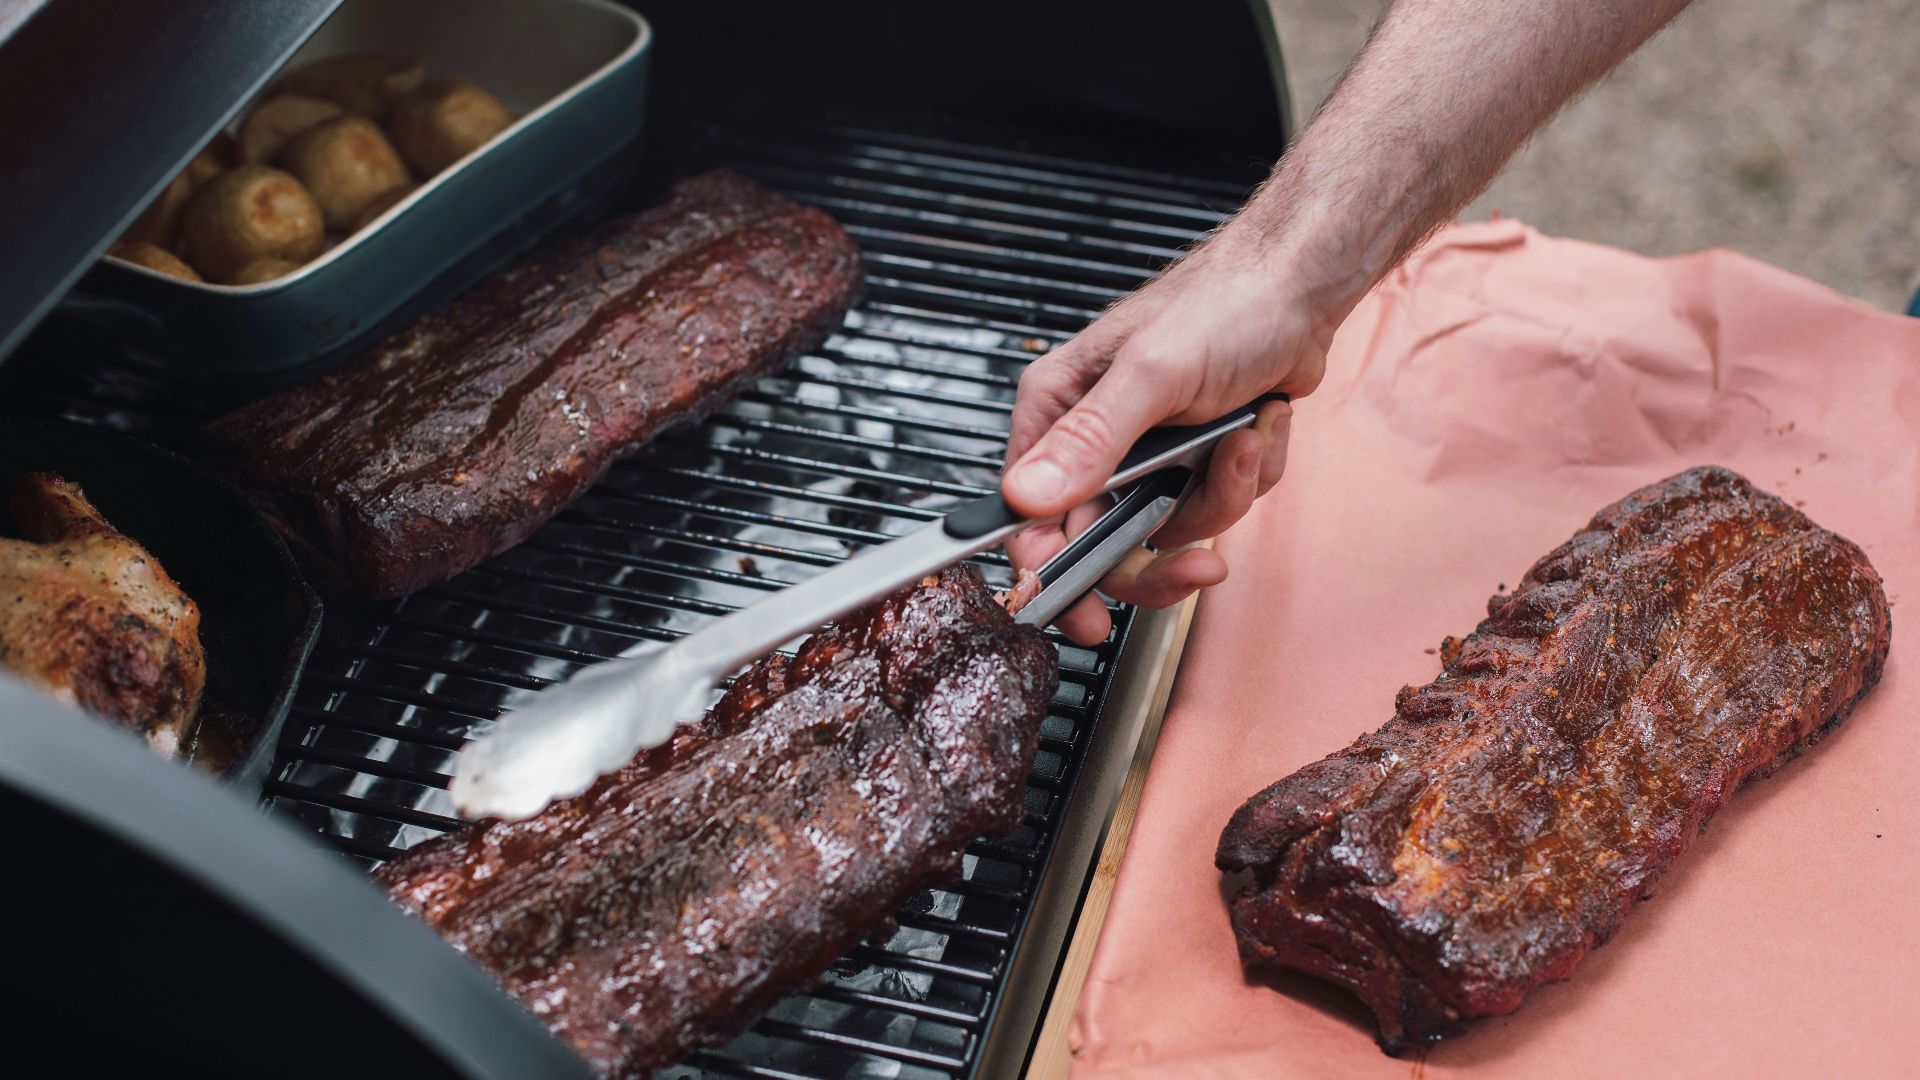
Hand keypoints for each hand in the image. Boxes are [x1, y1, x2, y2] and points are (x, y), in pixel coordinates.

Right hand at [1001, 237, 1330, 644]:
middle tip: (1199, 569)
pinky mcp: (1194, 460)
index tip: (1082, 613)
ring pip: (1171, 527)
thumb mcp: (1151, 375)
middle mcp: (1094, 439)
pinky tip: (1258, 425)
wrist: (1299, 289)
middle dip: (1164, 552)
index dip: (1053, 571)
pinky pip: (1215, 505)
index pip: (1030, 514)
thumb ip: (1090, 441)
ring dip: (1221, 494)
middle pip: (1103, 542)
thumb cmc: (1221, 304)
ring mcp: (1147, 455)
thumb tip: (1027, 496)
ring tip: (1244, 440)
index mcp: (1058, 411)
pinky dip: (1248, 474)